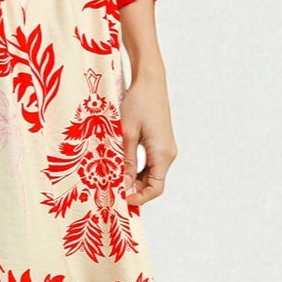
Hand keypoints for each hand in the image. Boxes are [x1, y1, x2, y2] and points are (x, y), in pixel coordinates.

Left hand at [120, 64, 176, 205]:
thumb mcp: (126, 134)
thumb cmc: (138, 103)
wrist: (150, 81)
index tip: (121, 200)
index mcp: (163, 154)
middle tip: (113, 192)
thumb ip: (126, 161)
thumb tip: (123, 184)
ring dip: (134, 180)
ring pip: (151, 174)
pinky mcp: (160, 142)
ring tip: (114, 181)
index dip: (139, 198)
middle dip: (135, 190)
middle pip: (154, 183)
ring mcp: (165, 148)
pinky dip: (137, 169)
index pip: (155, 188)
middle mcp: (168, 154)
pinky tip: (121, 167)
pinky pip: (150, 162)